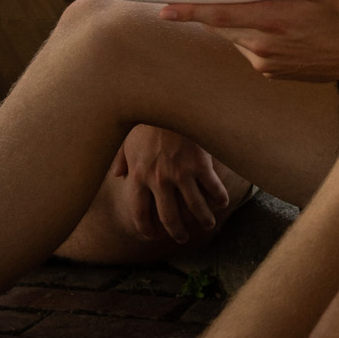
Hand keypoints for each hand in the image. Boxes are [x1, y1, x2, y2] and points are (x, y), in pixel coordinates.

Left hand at [109, 125, 231, 242]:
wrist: (169, 100)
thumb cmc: (147, 119)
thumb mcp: (128, 140)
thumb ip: (121, 160)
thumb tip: (116, 174)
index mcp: (138, 177)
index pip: (140, 214)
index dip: (147, 229)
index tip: (154, 235)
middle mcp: (158, 180)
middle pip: (170, 218)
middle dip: (178, 232)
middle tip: (183, 237)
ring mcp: (181, 173)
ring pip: (195, 208)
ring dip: (203, 221)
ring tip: (208, 225)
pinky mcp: (200, 164)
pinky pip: (213, 189)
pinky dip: (219, 199)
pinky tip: (222, 203)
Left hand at [160, 0, 338, 80]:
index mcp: (273, 20)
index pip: (218, 14)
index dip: (187, 10)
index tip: (162, 7)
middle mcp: (263, 46)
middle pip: (220, 26)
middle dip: (202, 11)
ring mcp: (266, 63)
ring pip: (234, 37)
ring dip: (233, 21)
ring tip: (252, 5)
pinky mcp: (272, 73)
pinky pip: (250, 49)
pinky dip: (251, 34)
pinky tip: (275, 26)